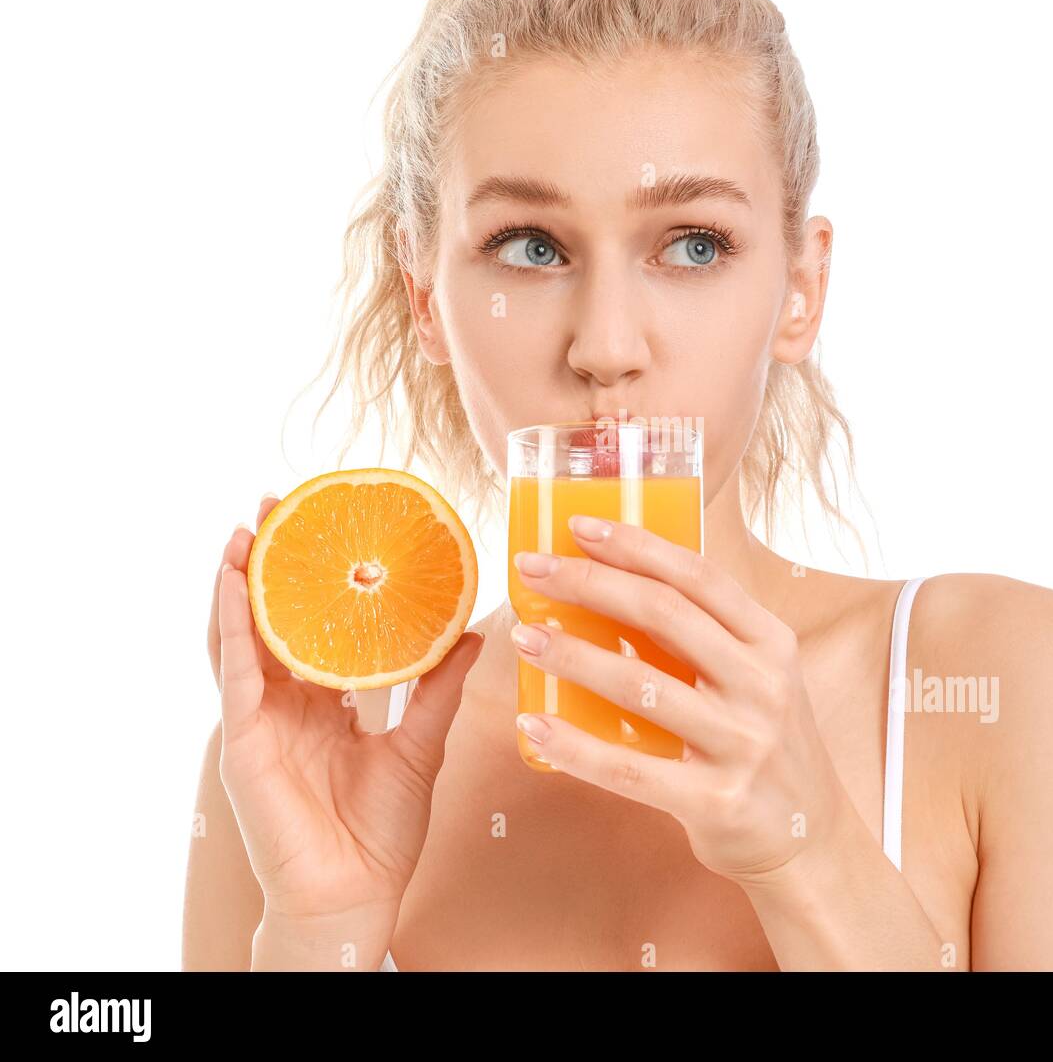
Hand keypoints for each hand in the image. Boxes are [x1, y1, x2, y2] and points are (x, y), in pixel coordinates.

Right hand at [213, 493, 485, 921]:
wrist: (356, 896)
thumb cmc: (381, 832)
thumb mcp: (420, 744)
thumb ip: (438, 688)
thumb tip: (474, 632)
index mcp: (324, 705)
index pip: (315, 628)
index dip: (315, 581)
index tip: (327, 527)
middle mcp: (287, 705)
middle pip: (273, 620)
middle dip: (271, 564)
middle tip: (277, 504)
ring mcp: (260, 720)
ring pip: (242, 635)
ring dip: (238, 581)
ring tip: (244, 528)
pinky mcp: (244, 739)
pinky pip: (234, 671)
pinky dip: (229, 625)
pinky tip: (230, 584)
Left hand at [509, 516, 855, 887]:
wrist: (809, 839)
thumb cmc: (764, 743)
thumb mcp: (757, 676)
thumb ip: (704, 637)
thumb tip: (611, 587)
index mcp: (771, 642)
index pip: (697, 575)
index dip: (635, 545)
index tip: (578, 526)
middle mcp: (762, 685)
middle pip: (662, 614)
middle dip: (589, 583)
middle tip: (532, 570)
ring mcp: (741, 744)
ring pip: (638, 685)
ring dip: (571, 656)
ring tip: (524, 636)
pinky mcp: (715, 800)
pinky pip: (627, 768)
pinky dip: (574, 745)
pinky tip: (534, 724)